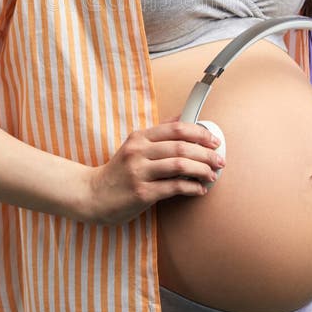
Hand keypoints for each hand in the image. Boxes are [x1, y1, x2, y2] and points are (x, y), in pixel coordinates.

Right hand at [87, 115, 225, 224]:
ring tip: (212, 175)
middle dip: (206, 153)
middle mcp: (139, 152)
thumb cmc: (117, 171)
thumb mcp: (134, 145)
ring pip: (180, 165)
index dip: (199, 133)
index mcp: (139, 137)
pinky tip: (199, 189)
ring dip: (202, 170)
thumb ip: (158, 133)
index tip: (214, 140)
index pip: (176, 129)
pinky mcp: (141, 193)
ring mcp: (139, 172)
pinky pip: (174, 187)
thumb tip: (182, 117)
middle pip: (181, 146)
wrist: (91, 195)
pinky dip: (191, 187)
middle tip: (219, 160)